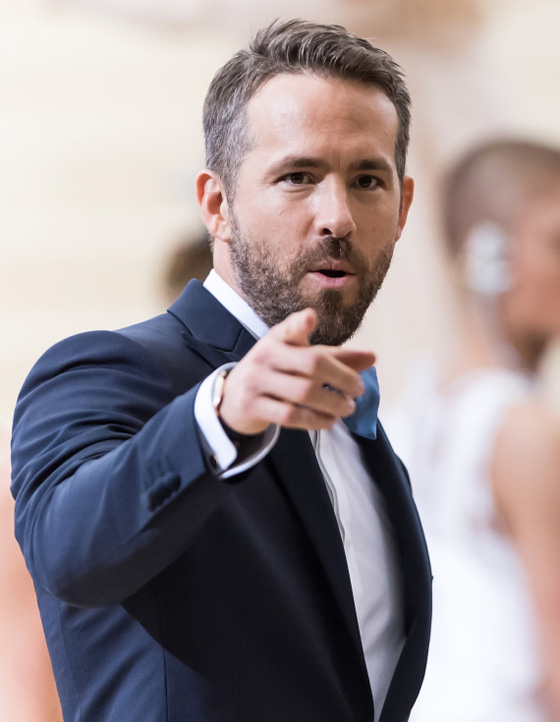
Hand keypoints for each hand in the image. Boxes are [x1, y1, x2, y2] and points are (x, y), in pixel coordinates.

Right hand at [218, 308, 375, 434]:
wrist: (234, 398)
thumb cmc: (276, 372)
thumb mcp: (299, 357)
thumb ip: (335, 357)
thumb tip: (373, 357)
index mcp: (278, 338)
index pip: (290, 327)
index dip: (300, 324)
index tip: (310, 317)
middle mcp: (265, 355)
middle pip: (311, 363)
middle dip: (343, 377)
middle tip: (359, 389)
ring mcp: (257, 381)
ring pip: (303, 392)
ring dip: (333, 402)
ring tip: (348, 407)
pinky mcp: (253, 406)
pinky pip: (290, 415)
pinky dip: (316, 420)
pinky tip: (330, 420)